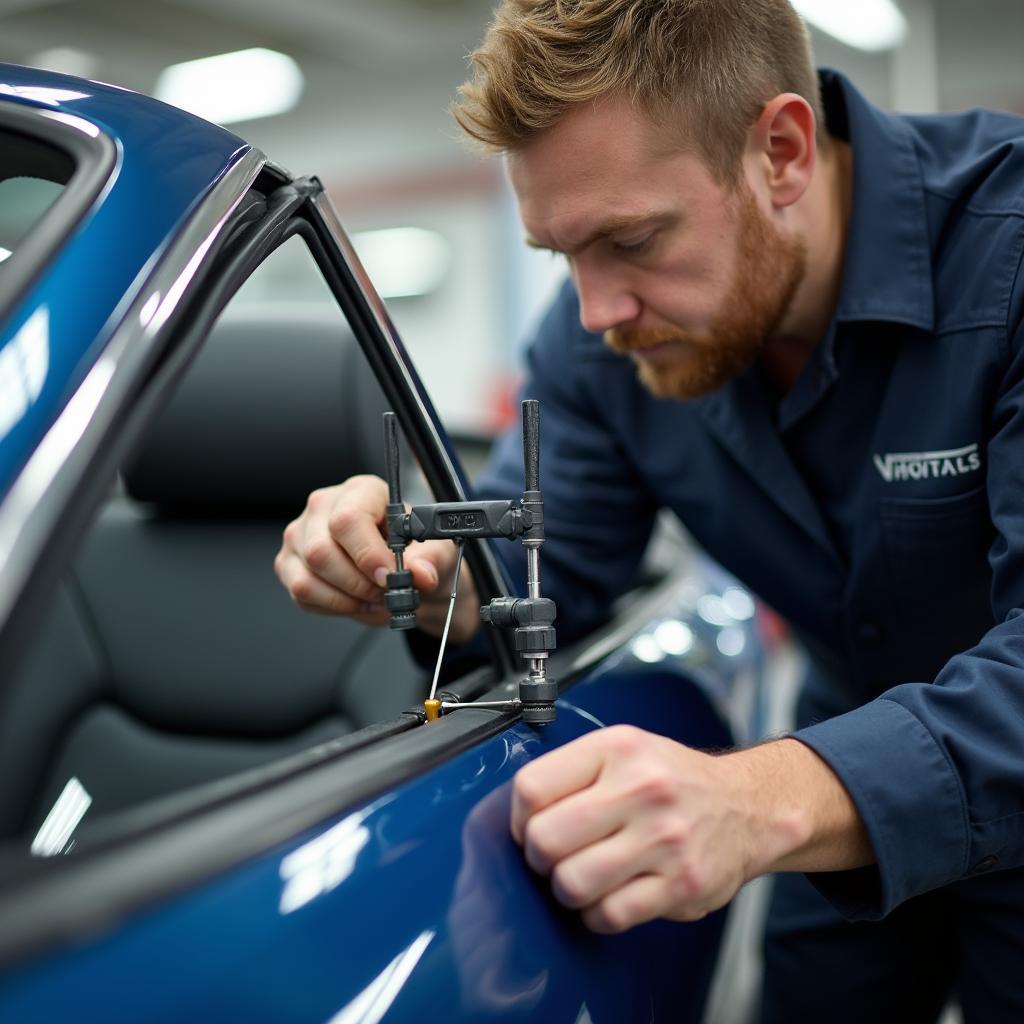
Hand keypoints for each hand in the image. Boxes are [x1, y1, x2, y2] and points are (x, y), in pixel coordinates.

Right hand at [274, 474, 479, 641]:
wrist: (409, 575)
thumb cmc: (419, 555)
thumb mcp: (438, 554)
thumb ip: (432, 561)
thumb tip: (421, 573)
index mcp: (362, 491)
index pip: (348, 519)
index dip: (367, 554)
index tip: (388, 576)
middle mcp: (324, 508)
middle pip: (320, 551)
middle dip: (357, 584)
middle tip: (384, 593)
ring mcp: (301, 535)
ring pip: (307, 577)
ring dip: (346, 599)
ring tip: (373, 599)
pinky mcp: (290, 564)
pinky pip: (302, 594)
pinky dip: (333, 606)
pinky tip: (355, 601)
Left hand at [510, 726, 874, 934]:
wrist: (748, 806)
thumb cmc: (672, 780)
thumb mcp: (624, 750)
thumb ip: (572, 772)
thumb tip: (515, 813)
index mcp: (618, 749)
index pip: (532, 787)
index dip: (518, 816)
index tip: (529, 824)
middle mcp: (642, 788)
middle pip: (544, 839)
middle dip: (538, 857)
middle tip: (553, 855)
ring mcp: (664, 839)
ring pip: (571, 883)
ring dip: (565, 888)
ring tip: (580, 875)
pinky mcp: (680, 885)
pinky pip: (608, 915)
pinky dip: (597, 914)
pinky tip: (608, 895)